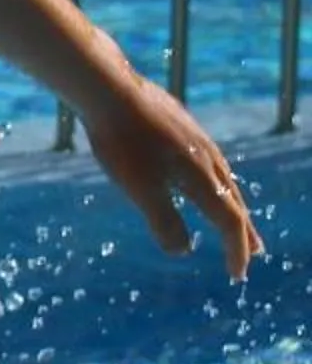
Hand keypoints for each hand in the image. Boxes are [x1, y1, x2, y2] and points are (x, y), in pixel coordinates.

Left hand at [84, 76, 261, 281]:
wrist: (109, 89)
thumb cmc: (122, 142)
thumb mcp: (140, 189)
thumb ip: (164, 221)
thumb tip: (183, 251)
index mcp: (202, 177)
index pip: (229, 221)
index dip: (235, 250)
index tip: (236, 275)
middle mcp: (207, 158)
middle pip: (233, 200)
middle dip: (243, 231)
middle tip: (255, 252)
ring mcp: (196, 138)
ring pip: (223, 178)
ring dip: (231, 204)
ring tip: (234, 216)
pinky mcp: (181, 125)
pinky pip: (208, 161)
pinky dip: (214, 181)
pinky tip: (201, 177)